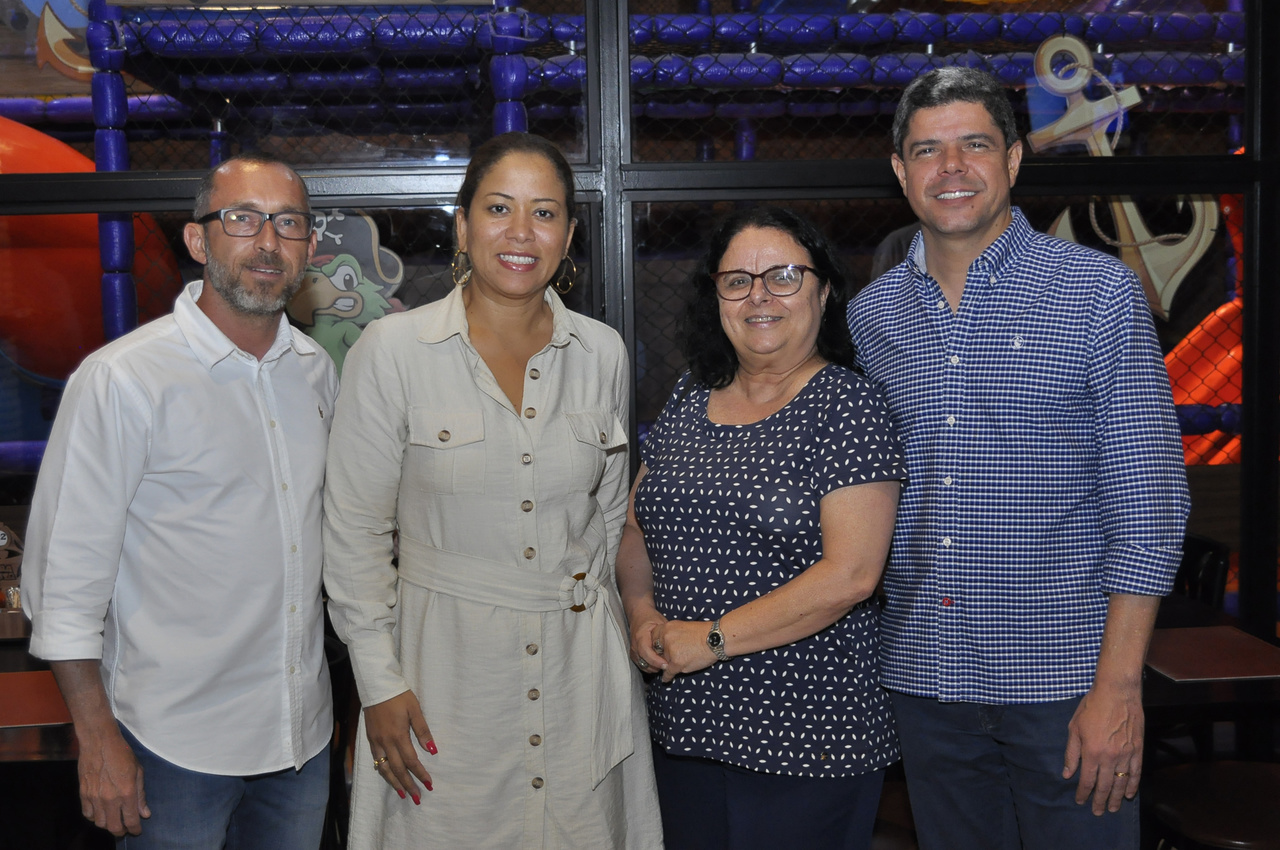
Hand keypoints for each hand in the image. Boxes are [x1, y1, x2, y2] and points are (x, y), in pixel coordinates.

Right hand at [76, 726, 149, 836]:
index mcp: (127, 792)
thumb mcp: (138, 772)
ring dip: (108, 825)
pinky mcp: (83, 794)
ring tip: (114, 820)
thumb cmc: (122, 754)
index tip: (137, 830)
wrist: (100, 742)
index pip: (131, 820)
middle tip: (125, 830)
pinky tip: (101, 813)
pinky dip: (94, 817)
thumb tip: (145, 814)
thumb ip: (141, 795)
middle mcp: (110, 798)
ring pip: (100, 823)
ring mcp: (94, 797)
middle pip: (114, 827)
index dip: (135, 829)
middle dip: (121, 832)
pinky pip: (87, 814)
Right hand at [365, 690, 435, 801]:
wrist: (377, 687)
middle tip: (417, 797)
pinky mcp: (370, 739)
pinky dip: (383, 771)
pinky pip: (376, 760)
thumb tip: (432, 750)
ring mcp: (376, 742)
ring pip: (385, 768)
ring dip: (394, 783)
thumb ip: (423, 731)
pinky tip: (388, 776)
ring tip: (403, 794)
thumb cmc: (399, 697)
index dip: (420, 774)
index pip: (411, 761)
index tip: (429, 784)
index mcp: (399, 736)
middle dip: (408, 785)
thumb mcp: (415, 710)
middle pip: (398, 769)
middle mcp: (386, 742)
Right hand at [628, 608, 668, 674]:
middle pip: (644, 661)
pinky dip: (650, 667)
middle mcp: (634, 645)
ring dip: (654, 668)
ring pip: (642, 665)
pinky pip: (641, 665)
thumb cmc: (651, 618)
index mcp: (640, 636)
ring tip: (665, 666)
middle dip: (656, 666)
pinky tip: (659, 665)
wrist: (639, 615)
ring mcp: (633, 650)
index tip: (667, 664)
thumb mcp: (660, 622)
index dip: (656, 660)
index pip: (646, 651)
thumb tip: (675, 646)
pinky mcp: (634, 654)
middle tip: (669, 667)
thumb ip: (665, 635)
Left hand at [652, 619, 718, 682]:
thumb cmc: (704, 633)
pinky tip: (666, 679)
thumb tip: (663, 645)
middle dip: (661, 657)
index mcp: (667, 627)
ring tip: (674, 666)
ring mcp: (671, 651)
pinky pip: (668, 672)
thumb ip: (671, 635)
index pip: (653, 639)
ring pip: (663, 662)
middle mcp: (666, 638)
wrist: (716, 639)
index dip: (656, 647)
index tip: (659, 652)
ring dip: (668, 665)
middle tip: (666, 660)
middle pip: (657, 652)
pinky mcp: (677, 662)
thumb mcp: (682, 627)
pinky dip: (667, 677)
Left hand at [1062, 681, 1143, 814]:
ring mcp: (1125, 755)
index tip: (1080, 802)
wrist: (1116, 692)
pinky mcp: (1138, 750)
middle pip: (1105, 786)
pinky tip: (1129, 794)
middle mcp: (1109, 757)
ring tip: (1113, 809)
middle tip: (1098, 812)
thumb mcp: (1074, 728)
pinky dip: (1133, 785)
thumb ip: (1071, 753)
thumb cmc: (1091, 707)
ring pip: (1121, 782)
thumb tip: (1067, 774)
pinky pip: (1136, 772)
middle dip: (1100, 801)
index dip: (1083, 793)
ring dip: (1117, 798)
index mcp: (1091, 752)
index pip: (1086, 780)